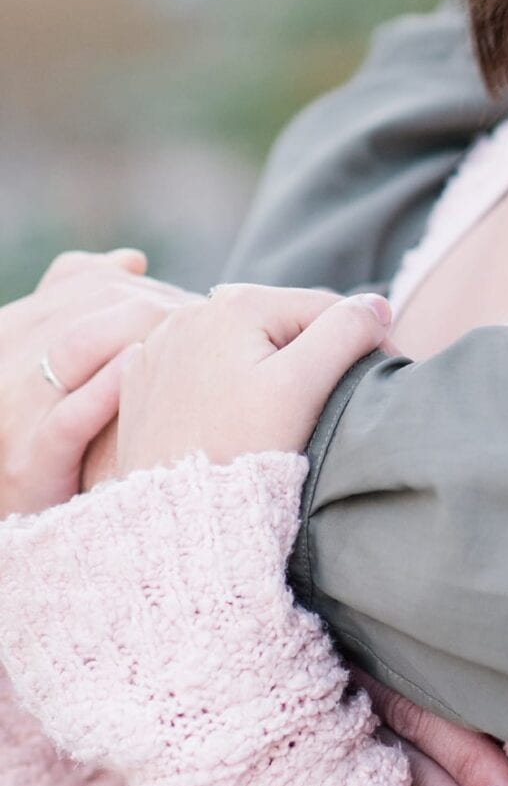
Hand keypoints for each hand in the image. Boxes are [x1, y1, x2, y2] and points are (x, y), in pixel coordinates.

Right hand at [0, 249, 198, 517]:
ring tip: (189, 345)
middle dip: (157, 311)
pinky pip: (65, 420)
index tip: (197, 311)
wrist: (30, 525)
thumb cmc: (49, 434)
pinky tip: (143, 377)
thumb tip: (131, 260)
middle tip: (210, 329)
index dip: (150, 291)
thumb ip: (83, 302)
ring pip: (79, 345)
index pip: (90, 284)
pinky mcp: (26, 464)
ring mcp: (14, 413)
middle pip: (92, 307)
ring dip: (141, 335)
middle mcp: (8, 361)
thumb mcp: (53, 362)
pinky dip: (105, 392)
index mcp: (16, 328)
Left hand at [113, 284, 391, 482]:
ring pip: (241, 346)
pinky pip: (202, 369)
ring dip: (268, 371)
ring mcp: (160, 346)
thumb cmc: (241, 453)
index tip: (380, 385)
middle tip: (328, 409)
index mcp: (235, 304)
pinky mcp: (144, 381)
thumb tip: (376, 306)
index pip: (324, 309)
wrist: (174, 520)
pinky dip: (224, 386)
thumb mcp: (302, 387)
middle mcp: (190, 312)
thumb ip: (346, 332)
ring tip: (279, 419)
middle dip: (311, 358)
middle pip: (281, 326)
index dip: (362, 344)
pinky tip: (233, 420)